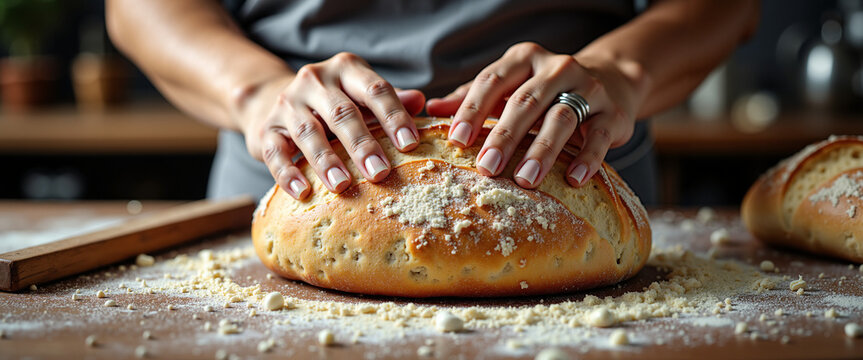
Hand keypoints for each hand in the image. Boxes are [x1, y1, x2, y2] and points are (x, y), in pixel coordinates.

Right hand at [240, 52, 425, 199]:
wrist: (273, 101)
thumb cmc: (335, 105)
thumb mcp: (362, 96)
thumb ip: (390, 101)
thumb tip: (421, 102)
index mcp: (346, 69)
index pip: (374, 90)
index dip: (393, 117)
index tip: (410, 144)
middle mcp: (314, 80)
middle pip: (342, 113)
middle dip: (362, 145)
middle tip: (381, 173)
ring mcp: (287, 104)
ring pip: (307, 132)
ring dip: (326, 161)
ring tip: (343, 186)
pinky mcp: (265, 130)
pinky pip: (275, 153)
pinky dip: (287, 174)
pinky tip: (302, 192)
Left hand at [426, 42, 643, 188]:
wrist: (612, 80)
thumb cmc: (547, 91)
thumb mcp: (512, 85)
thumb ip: (474, 97)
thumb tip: (432, 109)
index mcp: (524, 60)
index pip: (492, 81)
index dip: (473, 109)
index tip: (456, 139)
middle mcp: (556, 69)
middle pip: (525, 102)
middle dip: (504, 135)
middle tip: (486, 167)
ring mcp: (588, 88)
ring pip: (561, 118)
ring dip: (542, 150)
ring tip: (525, 179)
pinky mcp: (613, 113)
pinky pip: (598, 136)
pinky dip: (587, 159)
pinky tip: (573, 179)